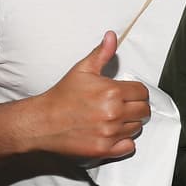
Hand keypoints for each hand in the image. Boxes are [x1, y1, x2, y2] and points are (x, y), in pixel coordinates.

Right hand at [29, 31, 150, 159]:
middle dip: (136, 107)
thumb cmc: (61, 96)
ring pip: (137, 128)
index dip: (136, 92)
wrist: (41, 122)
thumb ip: (102, 53)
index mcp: (112, 92)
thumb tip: (111, 36)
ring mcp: (109, 133)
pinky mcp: (103, 149)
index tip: (127, 94)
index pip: (143, 92)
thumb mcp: (82, 70)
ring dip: (129, 123)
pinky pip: (129, 146)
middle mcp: (113, 113)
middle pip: (144, 111)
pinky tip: (113, 134)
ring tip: (114, 119)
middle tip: (122, 106)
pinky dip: (124, 142)